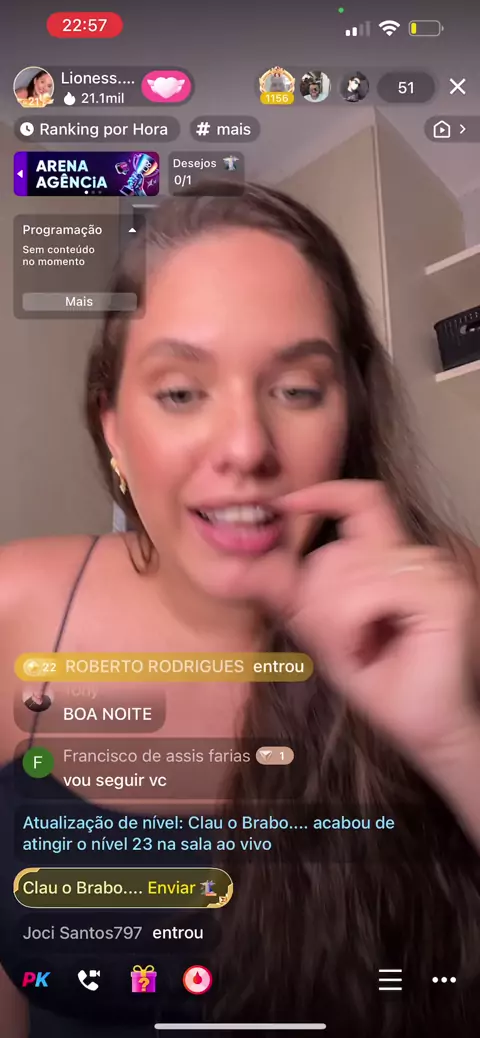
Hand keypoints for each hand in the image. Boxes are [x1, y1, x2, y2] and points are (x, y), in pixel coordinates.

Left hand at [238, 480, 477, 762]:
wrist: (426, 732)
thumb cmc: (384, 683)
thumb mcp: (322, 633)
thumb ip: (287, 593)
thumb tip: (227, 570)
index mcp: (394, 559)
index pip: (362, 500)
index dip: (323, 494)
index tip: (283, 504)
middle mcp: (418, 558)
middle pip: (335, 551)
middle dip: (317, 603)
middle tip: (341, 644)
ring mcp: (435, 572)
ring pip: (347, 570)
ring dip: (334, 620)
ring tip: (359, 650)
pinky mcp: (445, 594)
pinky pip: (368, 590)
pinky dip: (351, 624)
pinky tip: (367, 648)